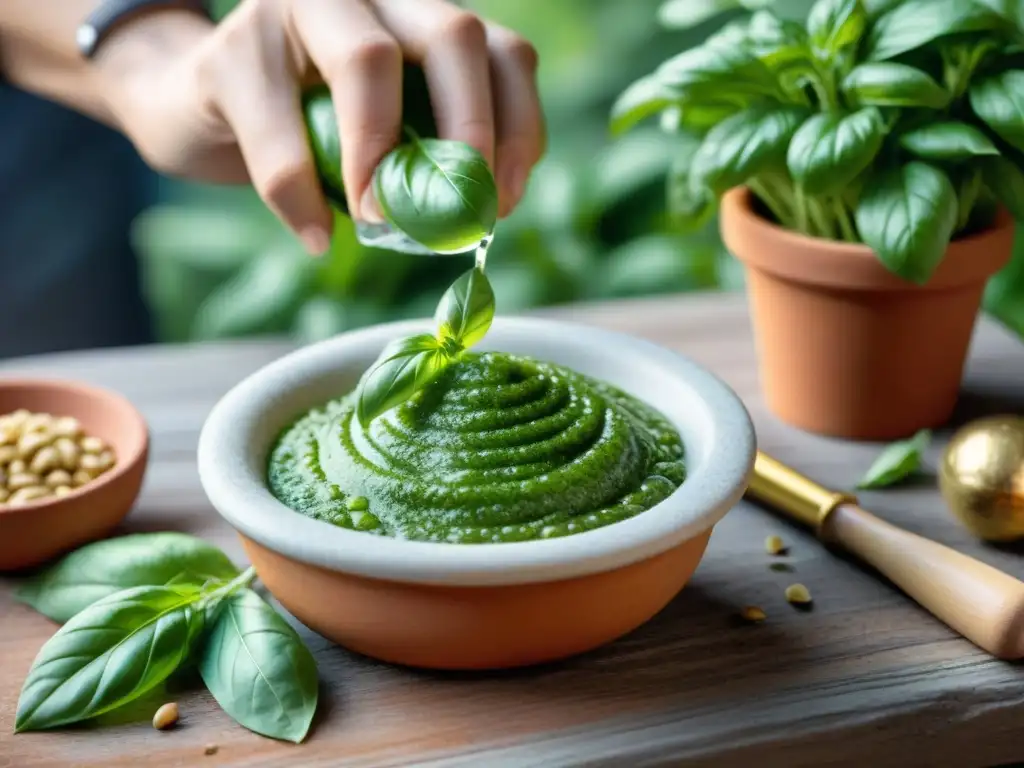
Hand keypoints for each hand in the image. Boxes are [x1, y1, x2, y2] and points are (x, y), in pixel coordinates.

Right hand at [99, 0, 544, 254]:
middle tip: (462, 209)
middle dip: (470, 130)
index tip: (506, 199)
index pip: (501, 53)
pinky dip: (300, 196)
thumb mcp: (379, 137)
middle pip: (453, 36)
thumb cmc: (303, 130)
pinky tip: (316, 236)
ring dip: (383, 157)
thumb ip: (424, 155)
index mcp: (419, 18)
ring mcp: (296, 8)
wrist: (193, 108)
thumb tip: (475, 218)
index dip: (518, 127)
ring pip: (367, 59)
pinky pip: (279, 130)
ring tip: (381, 222)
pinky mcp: (231, 52)